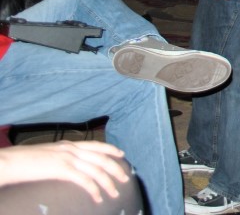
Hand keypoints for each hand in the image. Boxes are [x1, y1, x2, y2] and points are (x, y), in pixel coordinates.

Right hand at [0, 141, 129, 204]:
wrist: (9, 161)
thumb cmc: (22, 161)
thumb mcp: (45, 155)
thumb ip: (58, 157)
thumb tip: (65, 165)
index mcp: (67, 144)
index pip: (95, 145)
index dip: (110, 150)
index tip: (121, 155)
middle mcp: (71, 149)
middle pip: (101, 158)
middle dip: (115, 168)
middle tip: (125, 178)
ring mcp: (67, 158)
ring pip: (96, 170)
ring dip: (107, 183)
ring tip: (114, 193)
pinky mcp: (62, 169)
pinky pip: (85, 180)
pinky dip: (94, 190)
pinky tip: (98, 198)